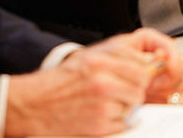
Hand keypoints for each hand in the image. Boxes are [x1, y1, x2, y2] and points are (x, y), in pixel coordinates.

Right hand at [4, 30, 182, 135]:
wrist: (34, 104)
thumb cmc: (60, 81)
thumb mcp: (88, 57)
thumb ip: (119, 56)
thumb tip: (148, 62)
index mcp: (100, 62)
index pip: (141, 68)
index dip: (140, 74)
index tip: (135, 77)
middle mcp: (102, 83)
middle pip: (140, 89)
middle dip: (133, 91)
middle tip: (118, 91)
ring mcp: (102, 106)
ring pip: (132, 107)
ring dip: (123, 107)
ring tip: (103, 103)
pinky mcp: (99, 126)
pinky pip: (123, 124)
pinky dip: (115, 122)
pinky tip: (98, 115)